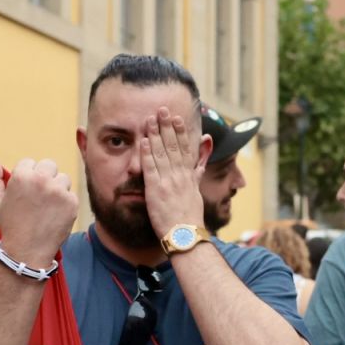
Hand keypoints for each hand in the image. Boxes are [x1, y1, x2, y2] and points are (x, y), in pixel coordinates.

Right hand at [0, 156, 77, 268]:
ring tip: (47, 206)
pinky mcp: (72, 202)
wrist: (27, 250)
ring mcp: (59, 191)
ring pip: (62, 178)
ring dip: (57, 188)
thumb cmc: (10, 225)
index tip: (26, 191)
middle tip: (39, 196)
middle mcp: (42, 180)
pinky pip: (71, 194)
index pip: (29, 163)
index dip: (27, 176)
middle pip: (49, 165)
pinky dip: (66, 202)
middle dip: (45, 176)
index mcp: (22, 176)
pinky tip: (55, 214)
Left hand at [140, 107, 208, 240]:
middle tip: (162, 109)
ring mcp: (168, 181)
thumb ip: (198, 173)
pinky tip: (143, 141)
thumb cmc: (190, 217)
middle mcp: (179, 175)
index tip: (176, 118)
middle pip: (172, 146)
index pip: (184, 149)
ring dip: (155, 135)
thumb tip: (201, 163)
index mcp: (188, 176)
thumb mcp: (197, 192)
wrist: (186, 235)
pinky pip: (150, 168)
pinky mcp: (156, 189)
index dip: (180, 132)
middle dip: (167, 127)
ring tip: (150, 119)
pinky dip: (146, 153)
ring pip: (161, 153)